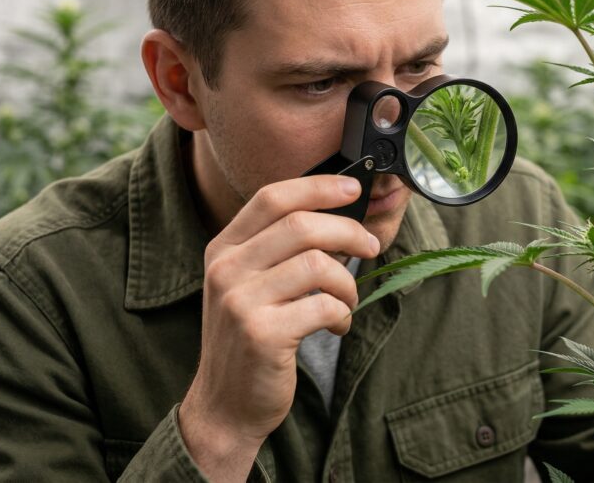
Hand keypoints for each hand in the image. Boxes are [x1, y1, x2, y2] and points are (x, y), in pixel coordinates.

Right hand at [178, 175, 379, 481]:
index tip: (353, 188)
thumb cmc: (249, 341)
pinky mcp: (262, 334)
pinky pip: (322, 305)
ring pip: (317, 264)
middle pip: (301, 225)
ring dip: (346, 281)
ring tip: (347, 301)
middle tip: (371, 247)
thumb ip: (279, 251)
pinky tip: (337, 325)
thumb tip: (340, 219)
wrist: (225, 405)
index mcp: (223, 249)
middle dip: (348, 231)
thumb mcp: (249, 286)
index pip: (273, 197)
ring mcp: (240, 302)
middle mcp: (226, 269)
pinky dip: (341, 314)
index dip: (318, 187)